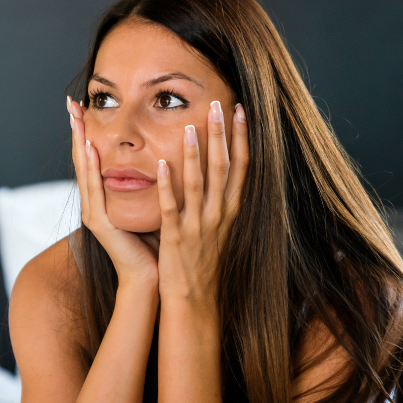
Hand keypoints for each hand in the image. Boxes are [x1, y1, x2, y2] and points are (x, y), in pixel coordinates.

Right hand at [68, 97, 159, 290]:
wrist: (150, 277)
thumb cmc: (153, 243)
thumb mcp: (150, 206)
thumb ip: (148, 185)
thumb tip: (163, 157)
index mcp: (105, 198)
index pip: (94, 159)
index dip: (88, 132)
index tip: (85, 107)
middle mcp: (94, 203)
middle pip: (82, 159)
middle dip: (77, 130)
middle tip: (71, 104)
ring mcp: (93, 212)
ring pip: (84, 170)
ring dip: (79, 142)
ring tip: (76, 119)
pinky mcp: (99, 223)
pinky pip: (94, 189)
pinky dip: (91, 168)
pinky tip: (91, 149)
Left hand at [155, 101, 248, 309]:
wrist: (194, 297)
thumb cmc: (202, 259)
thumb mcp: (217, 225)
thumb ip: (216, 198)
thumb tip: (216, 168)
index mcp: (230, 209)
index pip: (241, 166)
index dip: (241, 137)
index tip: (240, 110)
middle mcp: (219, 214)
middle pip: (223, 168)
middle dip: (221, 135)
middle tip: (218, 104)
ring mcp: (199, 226)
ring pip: (198, 184)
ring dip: (194, 154)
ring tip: (189, 127)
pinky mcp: (177, 238)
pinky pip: (172, 208)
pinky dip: (167, 186)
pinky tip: (161, 166)